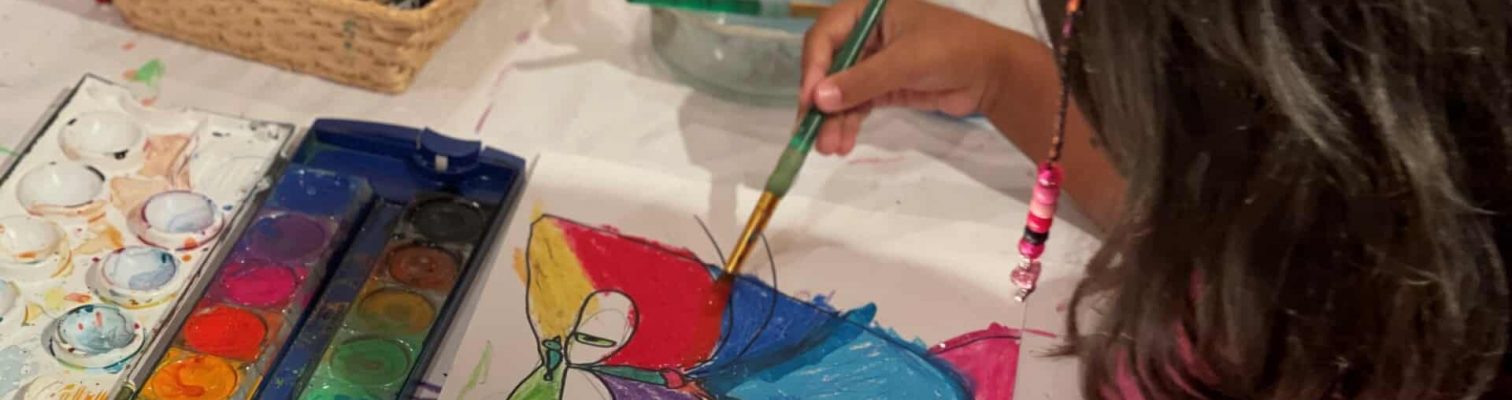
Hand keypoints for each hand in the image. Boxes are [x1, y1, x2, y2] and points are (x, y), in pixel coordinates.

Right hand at [800, 0, 1034, 154]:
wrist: (994, 73)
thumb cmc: (951, 50)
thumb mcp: (905, 62)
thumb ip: (862, 80)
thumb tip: (817, 100)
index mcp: (867, 11)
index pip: (825, 35)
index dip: (813, 68)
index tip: (809, 101)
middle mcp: (866, 33)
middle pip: (829, 67)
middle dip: (821, 102)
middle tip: (810, 133)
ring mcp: (875, 61)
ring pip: (842, 91)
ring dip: (834, 119)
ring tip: (830, 148)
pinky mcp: (885, 86)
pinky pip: (858, 104)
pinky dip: (849, 123)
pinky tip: (843, 143)